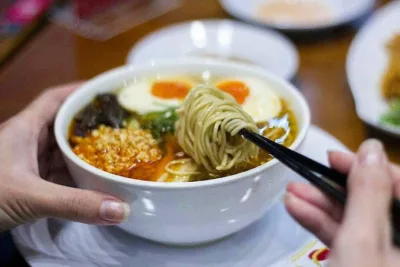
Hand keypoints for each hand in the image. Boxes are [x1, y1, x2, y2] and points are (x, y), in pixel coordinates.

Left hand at [0, 83, 129, 231]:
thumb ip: (74, 203)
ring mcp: (24, 164)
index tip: (103, 91)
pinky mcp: (26, 183)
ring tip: (112, 151)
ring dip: (83, 152)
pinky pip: (56, 173)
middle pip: (61, 125)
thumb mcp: (30, 197)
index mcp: (22, 130)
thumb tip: (120, 209)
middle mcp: (24, 142)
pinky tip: (91, 180)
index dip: (78, 92)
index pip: (53, 100)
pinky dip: (74, 175)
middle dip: (88, 124)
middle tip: (116, 125)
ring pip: (60, 151)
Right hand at [285, 139, 399, 265]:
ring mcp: (384, 253)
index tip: (332, 157)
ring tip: (290, 192)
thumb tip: (371, 148)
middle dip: (333, 187)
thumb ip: (368, 194)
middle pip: (374, 200)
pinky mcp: (363, 261)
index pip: (398, 183)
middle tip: (305, 174)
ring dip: (320, 204)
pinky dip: (321, 223)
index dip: (367, 166)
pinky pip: (346, 237)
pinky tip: (296, 209)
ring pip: (356, 219)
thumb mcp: (362, 240)